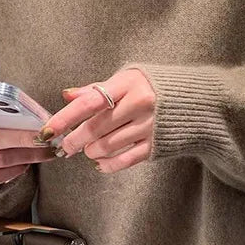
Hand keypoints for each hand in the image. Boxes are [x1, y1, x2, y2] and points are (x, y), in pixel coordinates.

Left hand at [38, 69, 155, 173]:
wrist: (197, 101)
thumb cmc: (155, 87)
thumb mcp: (127, 79)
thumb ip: (97, 90)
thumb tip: (67, 96)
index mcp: (128, 84)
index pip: (89, 102)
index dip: (65, 118)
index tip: (47, 130)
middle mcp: (139, 104)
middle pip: (96, 128)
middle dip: (75, 141)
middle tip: (65, 147)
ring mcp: (149, 126)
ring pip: (107, 146)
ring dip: (91, 151)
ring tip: (88, 149)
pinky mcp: (156, 146)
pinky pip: (124, 161)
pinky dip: (107, 165)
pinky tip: (100, 163)